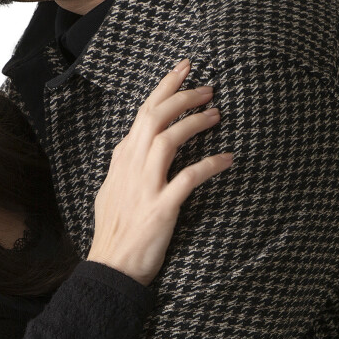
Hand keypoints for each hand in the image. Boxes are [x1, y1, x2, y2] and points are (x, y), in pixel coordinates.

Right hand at [87, 58, 233, 284]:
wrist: (111, 268)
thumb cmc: (115, 232)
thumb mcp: (111, 191)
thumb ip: (123, 167)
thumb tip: (130, 148)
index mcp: (121, 160)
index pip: (143, 113)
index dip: (165, 89)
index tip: (184, 70)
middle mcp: (131, 168)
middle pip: (154, 117)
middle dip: (181, 96)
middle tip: (208, 87)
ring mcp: (144, 187)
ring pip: (168, 140)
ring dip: (194, 123)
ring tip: (217, 114)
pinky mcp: (161, 208)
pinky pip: (189, 178)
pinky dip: (210, 165)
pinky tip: (228, 159)